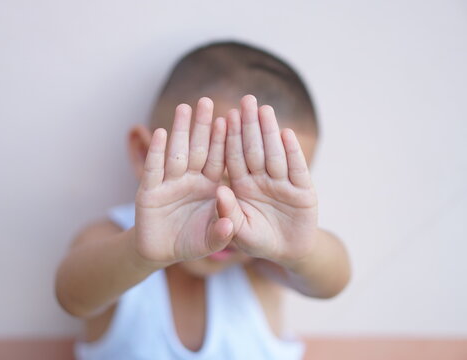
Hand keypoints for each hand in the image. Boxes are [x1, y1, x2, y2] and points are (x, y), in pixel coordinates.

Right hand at [134, 98, 233, 265]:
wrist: (159, 252)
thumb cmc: (190, 243)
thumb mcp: (210, 242)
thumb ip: (221, 233)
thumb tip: (230, 225)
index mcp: (209, 188)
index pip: (217, 160)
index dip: (222, 140)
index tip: (229, 119)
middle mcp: (190, 180)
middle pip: (197, 149)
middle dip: (202, 126)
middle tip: (207, 101)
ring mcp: (169, 183)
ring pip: (176, 153)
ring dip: (180, 131)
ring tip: (184, 107)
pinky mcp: (148, 191)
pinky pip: (154, 169)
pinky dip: (156, 152)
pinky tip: (160, 133)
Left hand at [216, 95, 317, 263]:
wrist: (288, 252)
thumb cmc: (258, 241)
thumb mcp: (239, 231)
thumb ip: (228, 212)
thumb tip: (219, 190)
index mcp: (242, 186)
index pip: (235, 158)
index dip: (231, 137)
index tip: (226, 116)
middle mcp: (261, 180)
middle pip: (254, 149)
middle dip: (251, 125)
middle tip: (246, 100)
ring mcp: (283, 183)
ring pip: (275, 154)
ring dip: (270, 132)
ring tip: (265, 110)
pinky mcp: (303, 191)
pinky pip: (297, 169)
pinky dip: (293, 153)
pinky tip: (287, 134)